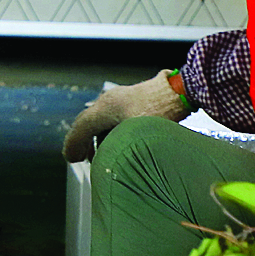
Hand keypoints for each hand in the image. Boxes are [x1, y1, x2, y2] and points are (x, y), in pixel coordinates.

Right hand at [62, 74, 185, 161]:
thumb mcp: (136, 135)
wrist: (184, 90)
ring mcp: (121, 97)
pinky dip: (108, 130)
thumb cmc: (162, 112)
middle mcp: (109, 100)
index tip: (70, 159)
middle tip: (80, 158)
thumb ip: (118, 149)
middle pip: (88, 121)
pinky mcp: (134, 98)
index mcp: (105, 108)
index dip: (73, 145)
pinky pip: (112, 115)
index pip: (81, 127)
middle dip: (82, 141)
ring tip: (99, 152)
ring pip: (100, 118)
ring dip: (96, 136)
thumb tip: (110, 165)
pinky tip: (118, 140)